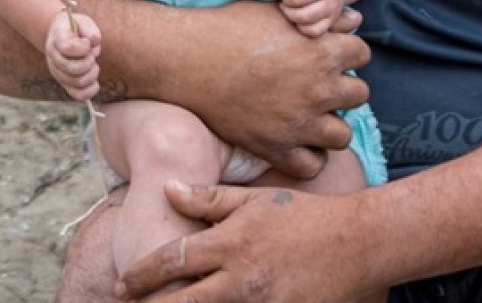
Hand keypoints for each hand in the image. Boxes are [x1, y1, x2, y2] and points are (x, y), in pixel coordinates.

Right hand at [45, 11, 101, 100]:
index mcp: (57, 38)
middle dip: (89, 62)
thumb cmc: (75, 27)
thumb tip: (94, 43)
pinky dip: (89, 91)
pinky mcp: (64, 82)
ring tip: (93, 65)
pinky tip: (95, 82)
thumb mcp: (83, 21)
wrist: (61, 34)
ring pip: (75, 82)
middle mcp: (53, 57)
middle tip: (92, 55)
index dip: (83, 47)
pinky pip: (76, 94)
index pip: (68, 47)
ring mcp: (57, 71)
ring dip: (91, 75)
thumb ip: (89, 29)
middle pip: (71, 68)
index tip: (87, 43)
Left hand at [117, 181, 374, 301]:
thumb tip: (168, 189)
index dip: (141, 274)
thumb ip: (210, 199)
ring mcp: (261, 302)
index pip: (173, 260)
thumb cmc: (305, 216)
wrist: (359, 242)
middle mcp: (240, 277)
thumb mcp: (256, 201)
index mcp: (231, 242)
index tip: (122, 284)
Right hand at [141, 1, 368, 180]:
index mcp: (322, 51)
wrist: (189, 60)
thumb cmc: (231, 27)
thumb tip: (355, 19)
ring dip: (331, 126)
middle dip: (343, 89)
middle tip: (320, 86)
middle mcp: (318, 89)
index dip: (347, 53)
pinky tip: (296, 141)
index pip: (362, 53)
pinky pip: (312, 166)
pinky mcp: (275, 147)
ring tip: (312, 117)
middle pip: (359, 94)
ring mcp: (298, 123)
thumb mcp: (278, 12)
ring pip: (342, 135)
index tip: (330, 55)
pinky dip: (309, 157)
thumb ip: (322, 18)